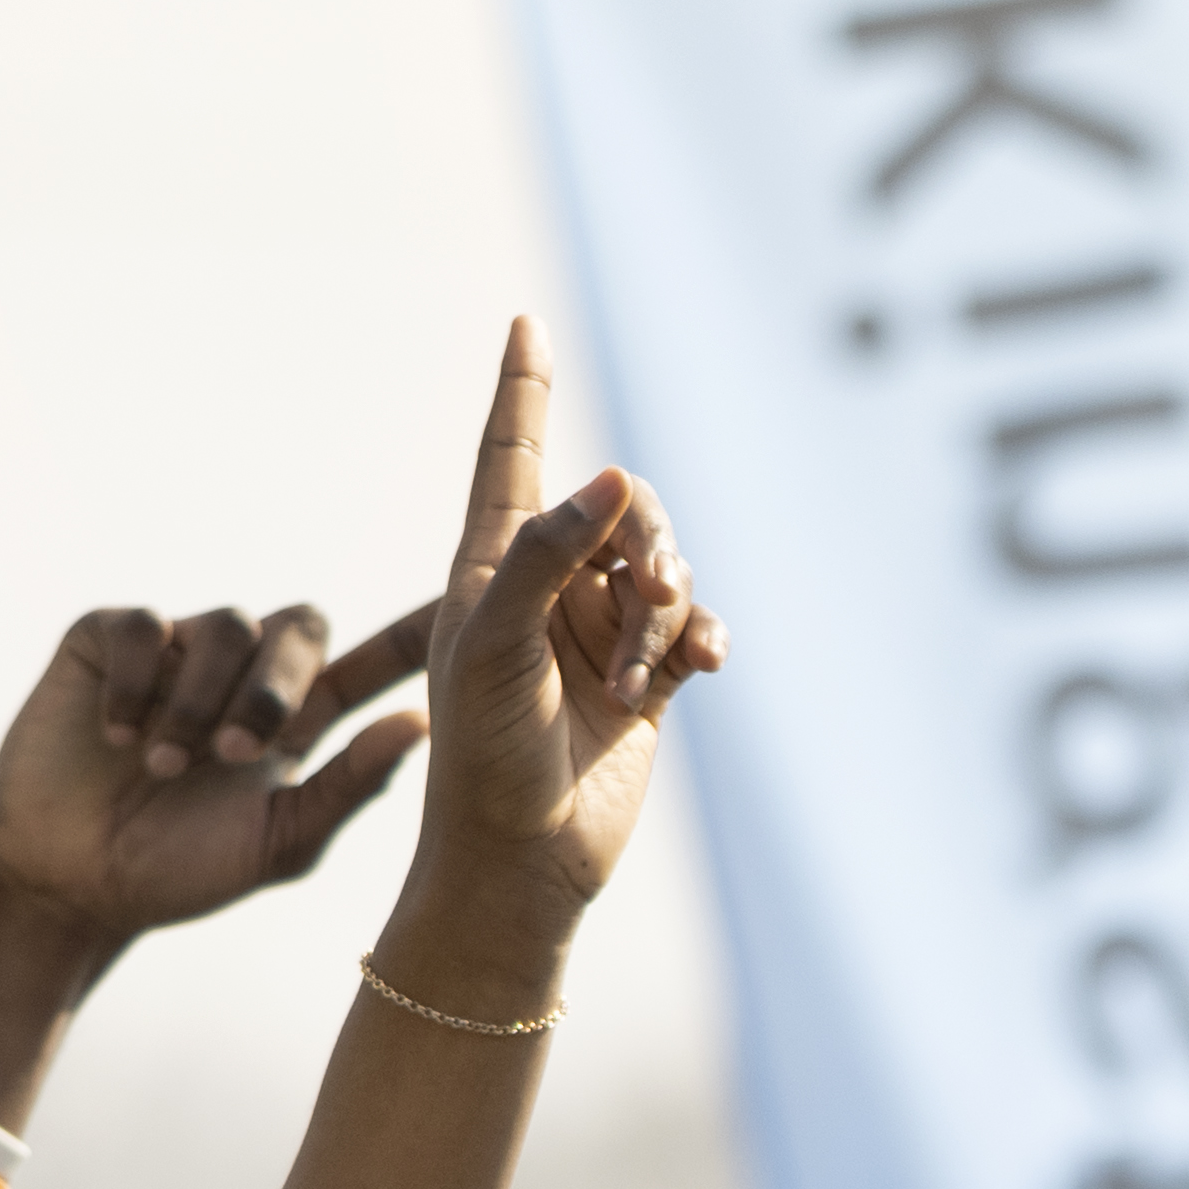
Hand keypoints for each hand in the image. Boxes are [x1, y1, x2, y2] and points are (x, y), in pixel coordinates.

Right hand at [0, 592, 431, 953]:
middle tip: (241, 754)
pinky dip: (138, 683)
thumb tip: (425, 723)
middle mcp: (242, 674)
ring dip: (200, 701)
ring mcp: (174, 651)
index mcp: (297, 721)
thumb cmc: (178, 873)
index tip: (467, 611)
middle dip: (277, 684)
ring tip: (166, 767)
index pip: (369, 664)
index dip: (410, 636)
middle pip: (300, 624)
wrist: (73, 886)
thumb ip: (349, 785)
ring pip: (222, 626)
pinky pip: (143, 626)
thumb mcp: (280, 843)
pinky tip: (120, 736)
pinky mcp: (106, 642)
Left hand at [403, 321, 724, 951]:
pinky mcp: (646, 684)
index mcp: (492, 568)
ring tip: (637, 679)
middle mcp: (548, 590)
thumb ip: (551, 554)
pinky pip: (693, 628)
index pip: (510, 457)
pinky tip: (705, 665)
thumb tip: (617, 478)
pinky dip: (703, 637)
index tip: (527, 325)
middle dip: (647, 545)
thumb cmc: (483, 757)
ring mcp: (600, 635)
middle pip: (621, 512)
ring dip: (664, 617)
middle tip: (652, 595)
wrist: (519, 862)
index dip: (523, 391)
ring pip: (664, 573)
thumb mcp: (499, 644)